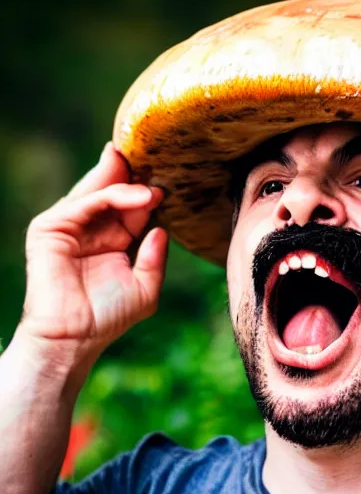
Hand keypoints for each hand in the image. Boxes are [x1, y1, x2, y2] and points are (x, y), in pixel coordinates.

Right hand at [19, 142, 167, 362]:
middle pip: (115, 191)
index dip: (152, 194)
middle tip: (160, 154)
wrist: (76, 339)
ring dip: (129, 179)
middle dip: (137, 174)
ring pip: (101, 190)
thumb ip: (155, 259)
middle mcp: (93, 228)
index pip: (133, 207)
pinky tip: (141, 195)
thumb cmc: (109, 317)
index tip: (175, 181)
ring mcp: (71, 225)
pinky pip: (86, 203)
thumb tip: (163, 229)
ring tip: (154, 171)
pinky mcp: (51, 228)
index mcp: (113, 238)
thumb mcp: (145, 287)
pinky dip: (113, 195)